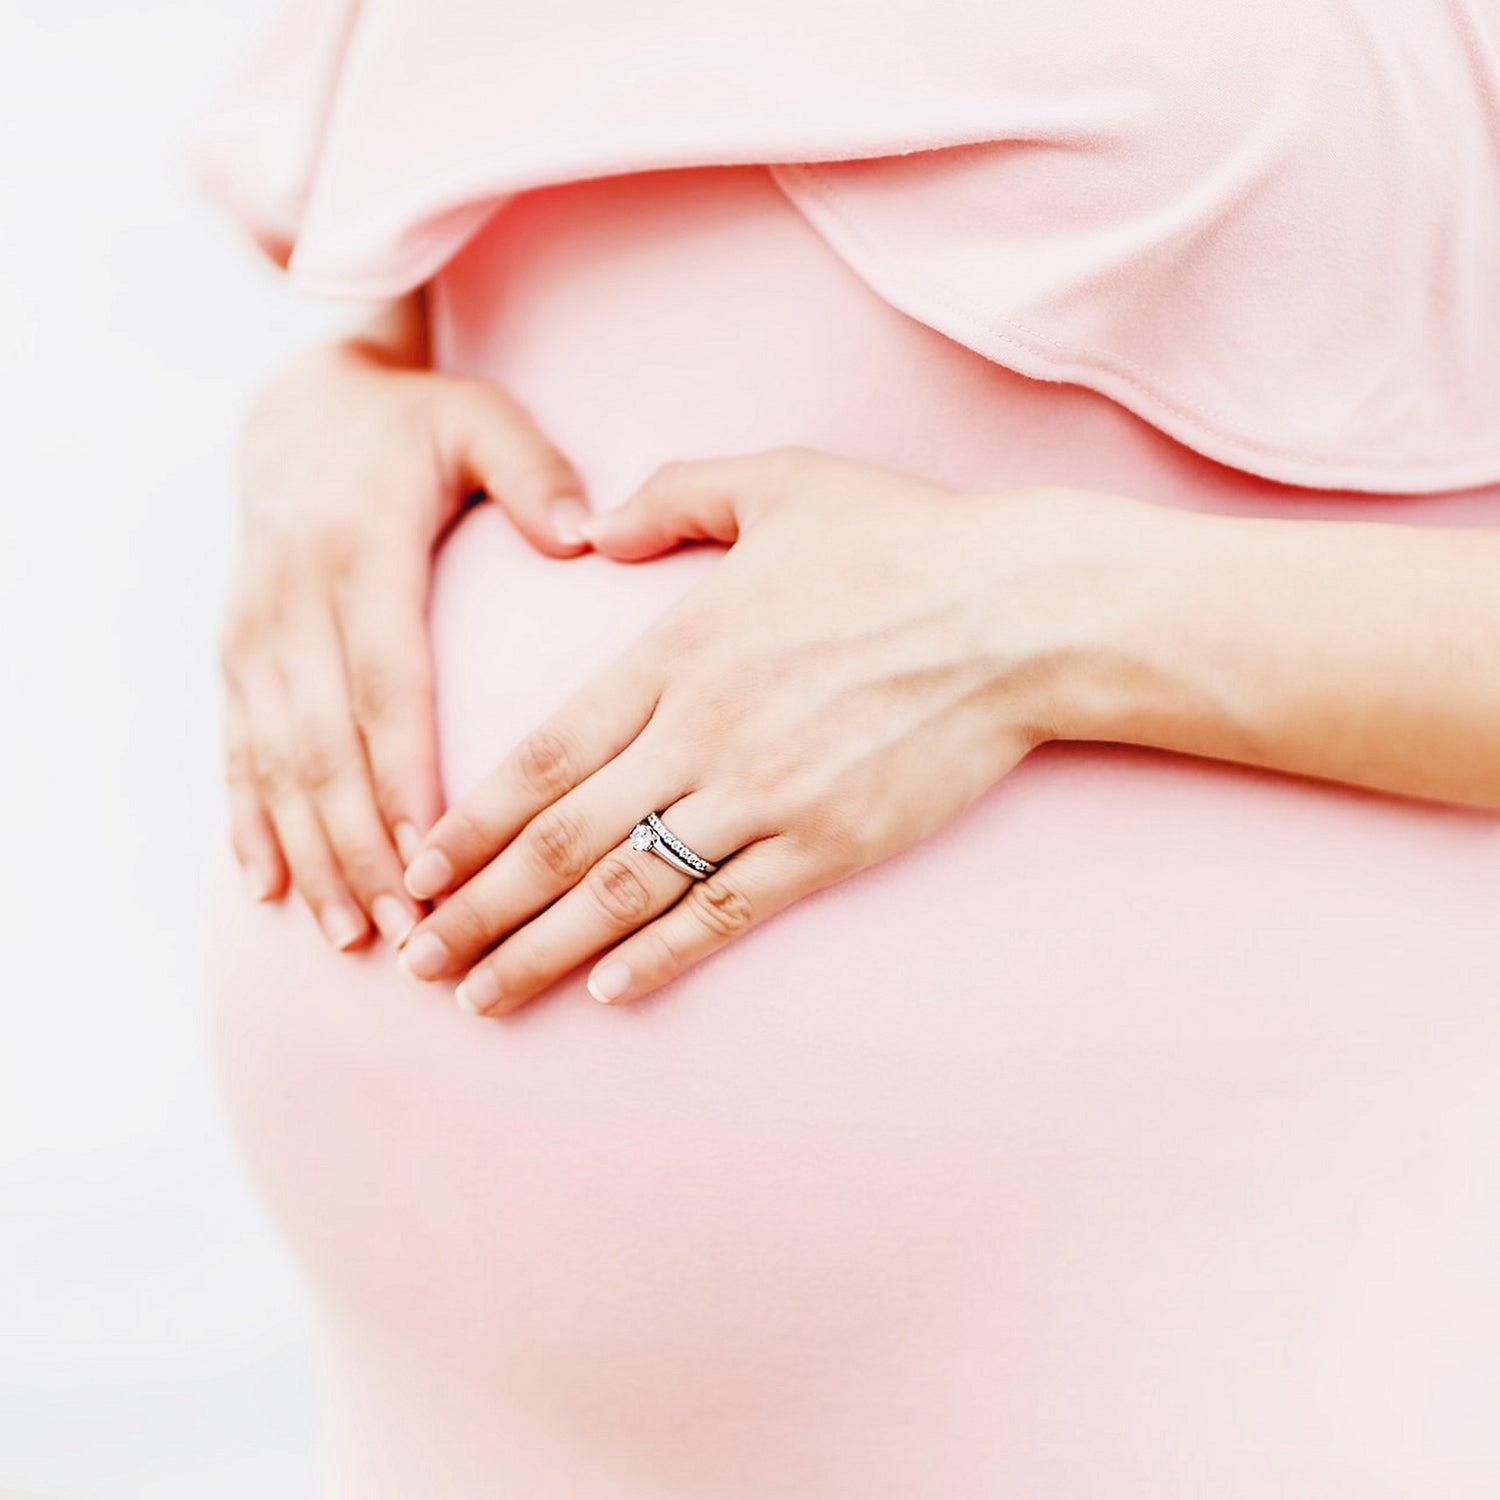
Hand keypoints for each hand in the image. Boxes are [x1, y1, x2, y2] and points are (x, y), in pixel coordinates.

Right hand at [220, 323, 594, 949]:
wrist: (298, 411)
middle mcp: (293, 606)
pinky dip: (248, 824)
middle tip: (409, 930)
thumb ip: (533, 474)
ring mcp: (255, 639)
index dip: (403, 776)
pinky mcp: (236, 660)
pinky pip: (236, 752)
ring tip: (350, 934)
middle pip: (326, 747)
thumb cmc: (411, 427)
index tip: (434, 854)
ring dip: (311, 854)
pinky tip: (266, 890)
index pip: (385, 686)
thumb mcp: (477, 421)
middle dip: (363, 846)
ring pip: (276, 764)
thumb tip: (587, 535)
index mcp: (360, 557)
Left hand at [393, 446, 1121, 1012]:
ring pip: (628, 892)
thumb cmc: (903, 541)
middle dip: (478, 908)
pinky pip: (726, 913)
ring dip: (543, 952)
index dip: (472, 821)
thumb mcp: (779, 482)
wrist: (1022, 614)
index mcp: (677, 653)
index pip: (544, 755)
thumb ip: (672, 496)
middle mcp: (704, 734)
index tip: (417, 868)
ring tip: (480, 997)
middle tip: (413, 959)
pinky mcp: (830, 845)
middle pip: (563, 840)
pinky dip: (662, 957)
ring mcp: (766, 798)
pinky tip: (610, 993)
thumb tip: (595, 526)